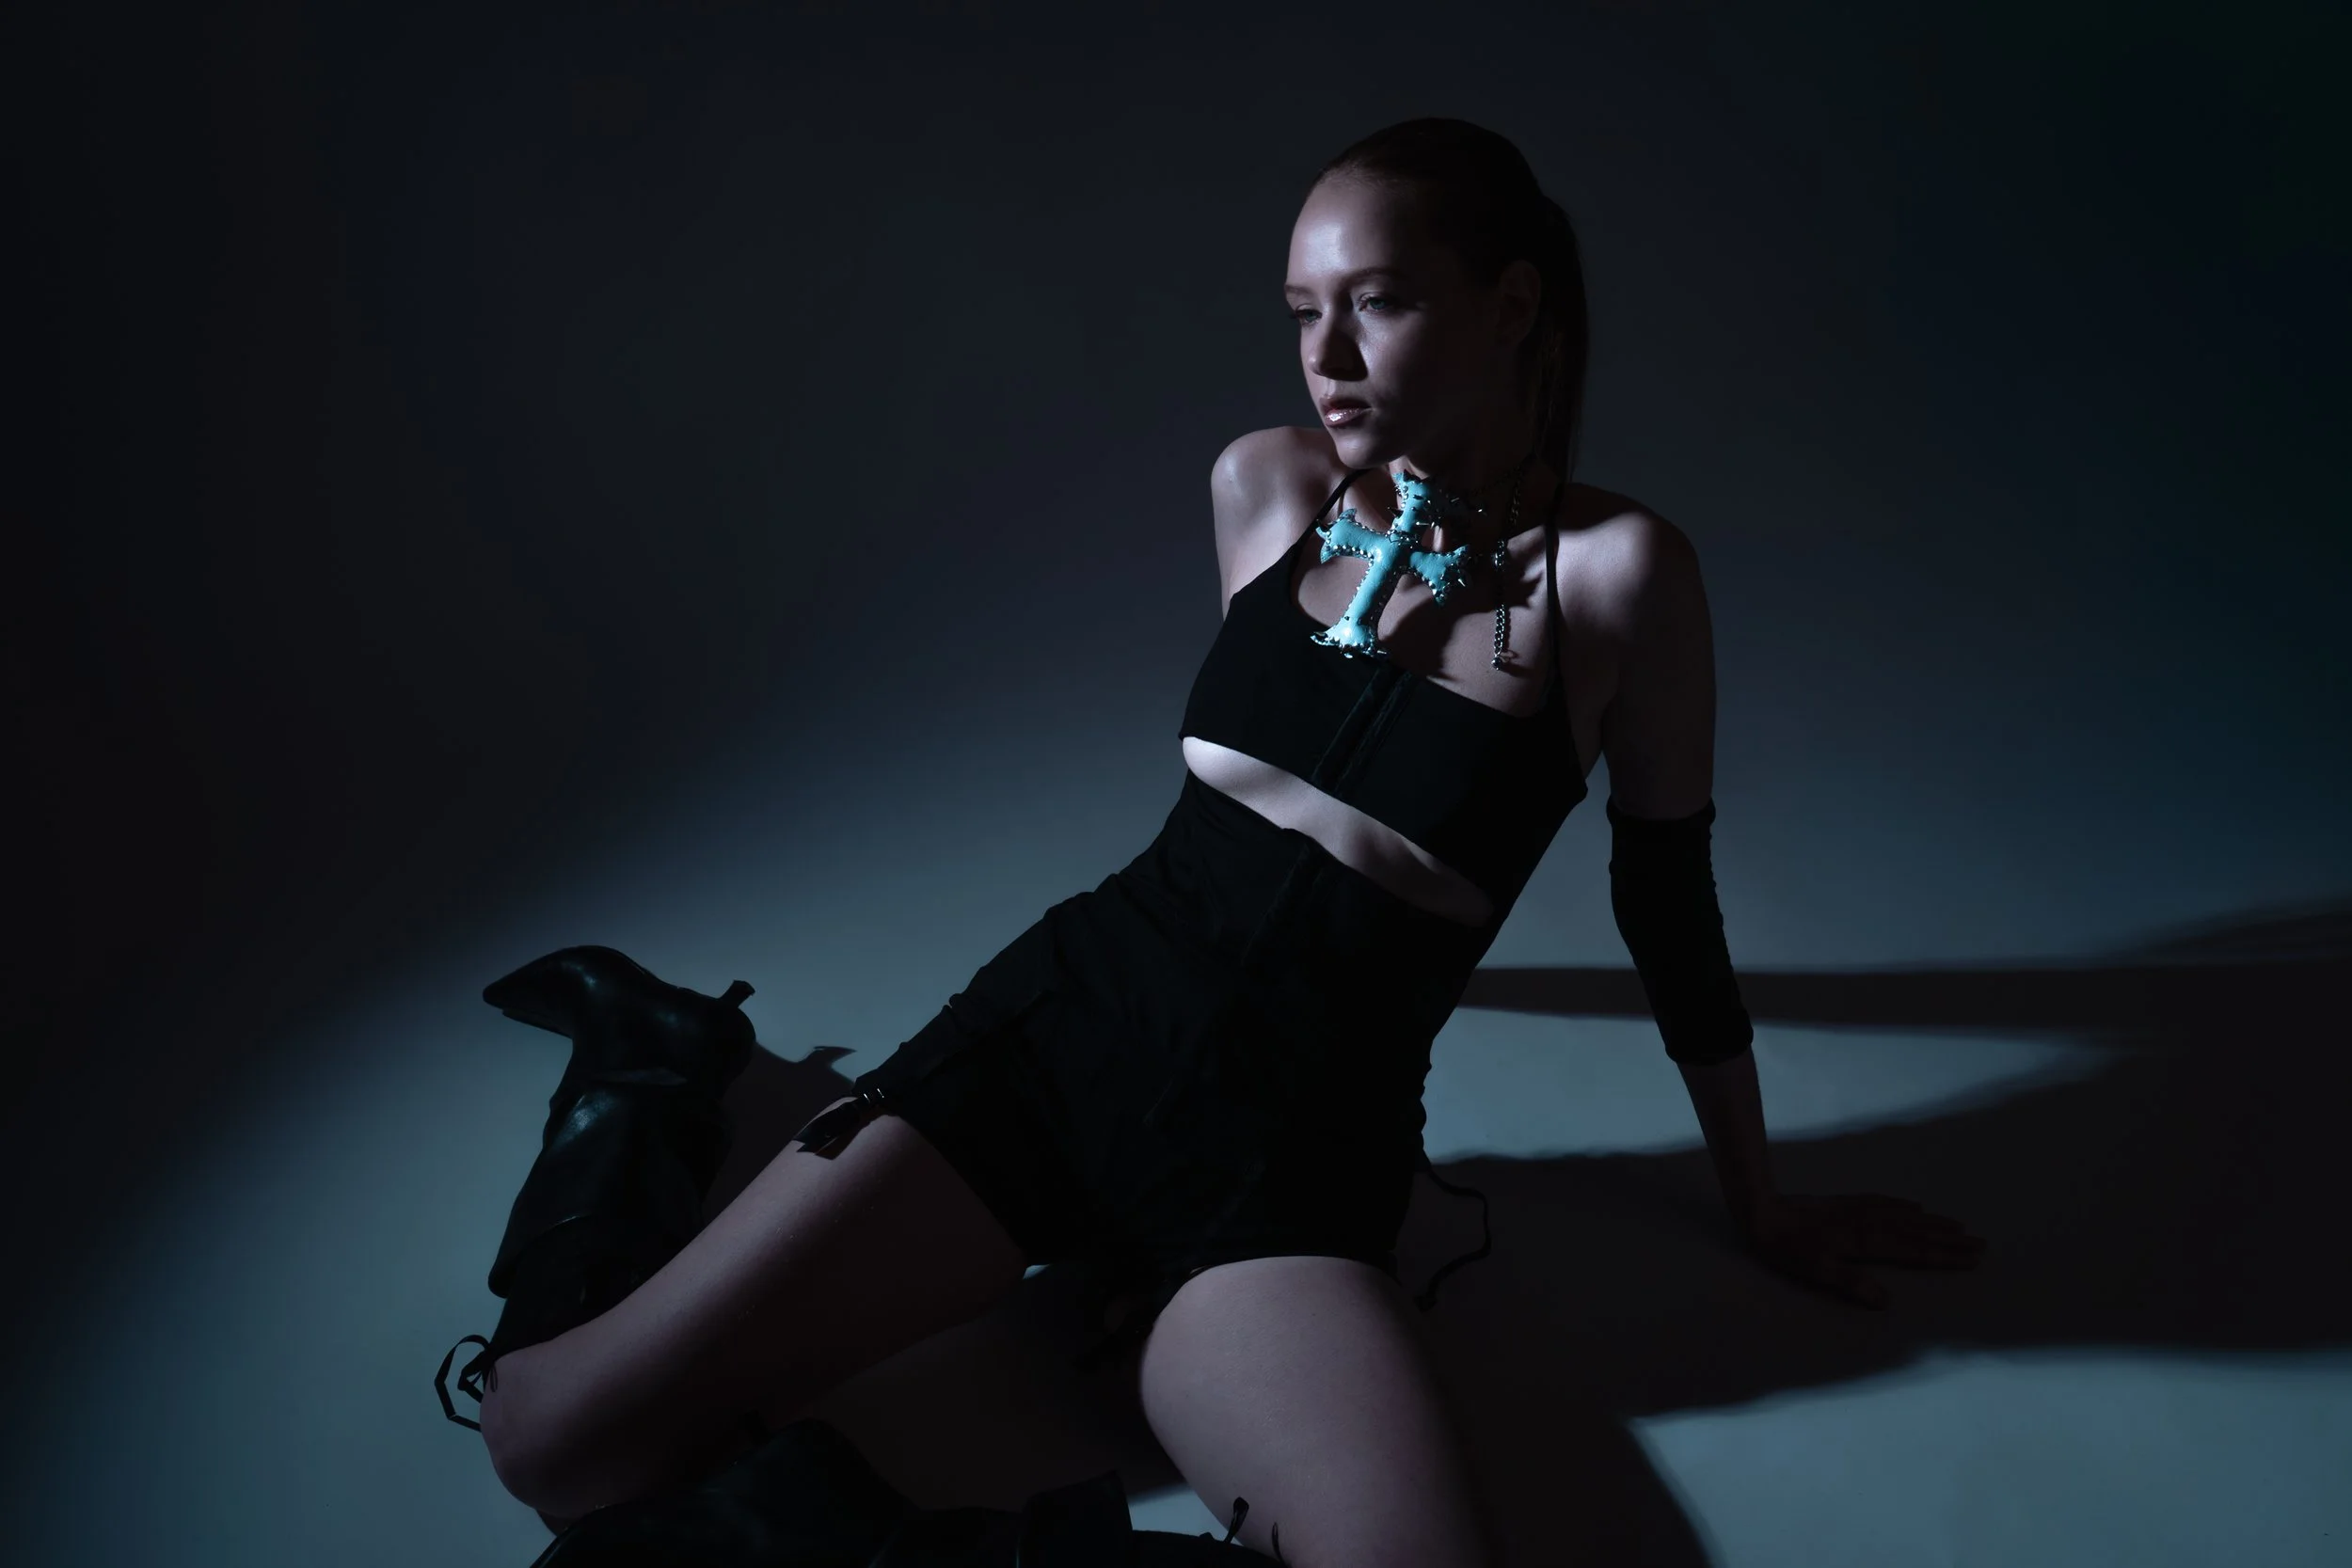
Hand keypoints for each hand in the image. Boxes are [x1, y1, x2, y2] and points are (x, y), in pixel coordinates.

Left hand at [1743, 1193, 1986, 1308]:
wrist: (1761, 1211)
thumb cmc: (1785, 1247)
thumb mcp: (1814, 1270)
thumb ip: (1850, 1284)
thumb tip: (1886, 1300)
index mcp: (1864, 1242)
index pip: (1913, 1251)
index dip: (1944, 1256)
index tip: (1972, 1258)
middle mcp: (1867, 1223)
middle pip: (1916, 1232)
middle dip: (1948, 1239)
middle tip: (1980, 1243)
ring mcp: (1856, 1210)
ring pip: (1904, 1215)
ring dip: (1931, 1222)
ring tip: (1957, 1225)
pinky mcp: (1844, 1203)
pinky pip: (1883, 1202)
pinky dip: (1902, 1205)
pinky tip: (1913, 1206)